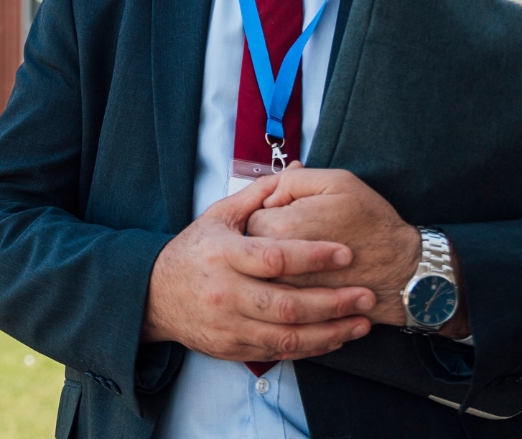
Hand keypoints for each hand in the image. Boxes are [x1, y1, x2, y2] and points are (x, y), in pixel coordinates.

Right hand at [142, 174, 375, 360]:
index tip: (346, 253)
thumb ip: (256, 196)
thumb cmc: (193, 251)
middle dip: (333, 303)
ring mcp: (229, 325)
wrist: (154, 297)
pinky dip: (311, 348)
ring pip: (287, 336)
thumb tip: (292, 170)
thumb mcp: (217, 216)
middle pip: (287, 305)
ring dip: (330, 332)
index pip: (274, 258)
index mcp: (224, 255)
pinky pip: (279, 352)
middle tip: (367, 296)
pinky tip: (335, 337)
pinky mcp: (233, 348)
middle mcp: (226, 293)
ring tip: (361, 323)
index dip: (313, 256)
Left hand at [245, 166, 469, 338]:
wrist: (402, 273)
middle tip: (300, 234)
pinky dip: (287, 288)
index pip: (251, 216)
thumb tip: (269, 191)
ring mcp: (284, 293)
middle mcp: (275, 266)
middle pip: (251, 248)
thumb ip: (293, 180)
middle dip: (269, 238)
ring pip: (261, 275)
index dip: (272, 210)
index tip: (293, 211)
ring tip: (303, 258)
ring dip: (275, 266)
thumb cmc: (372, 224)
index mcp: (278, 229)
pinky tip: (308, 279)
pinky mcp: (296, 314)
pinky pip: (276, 298)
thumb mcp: (337, 182)